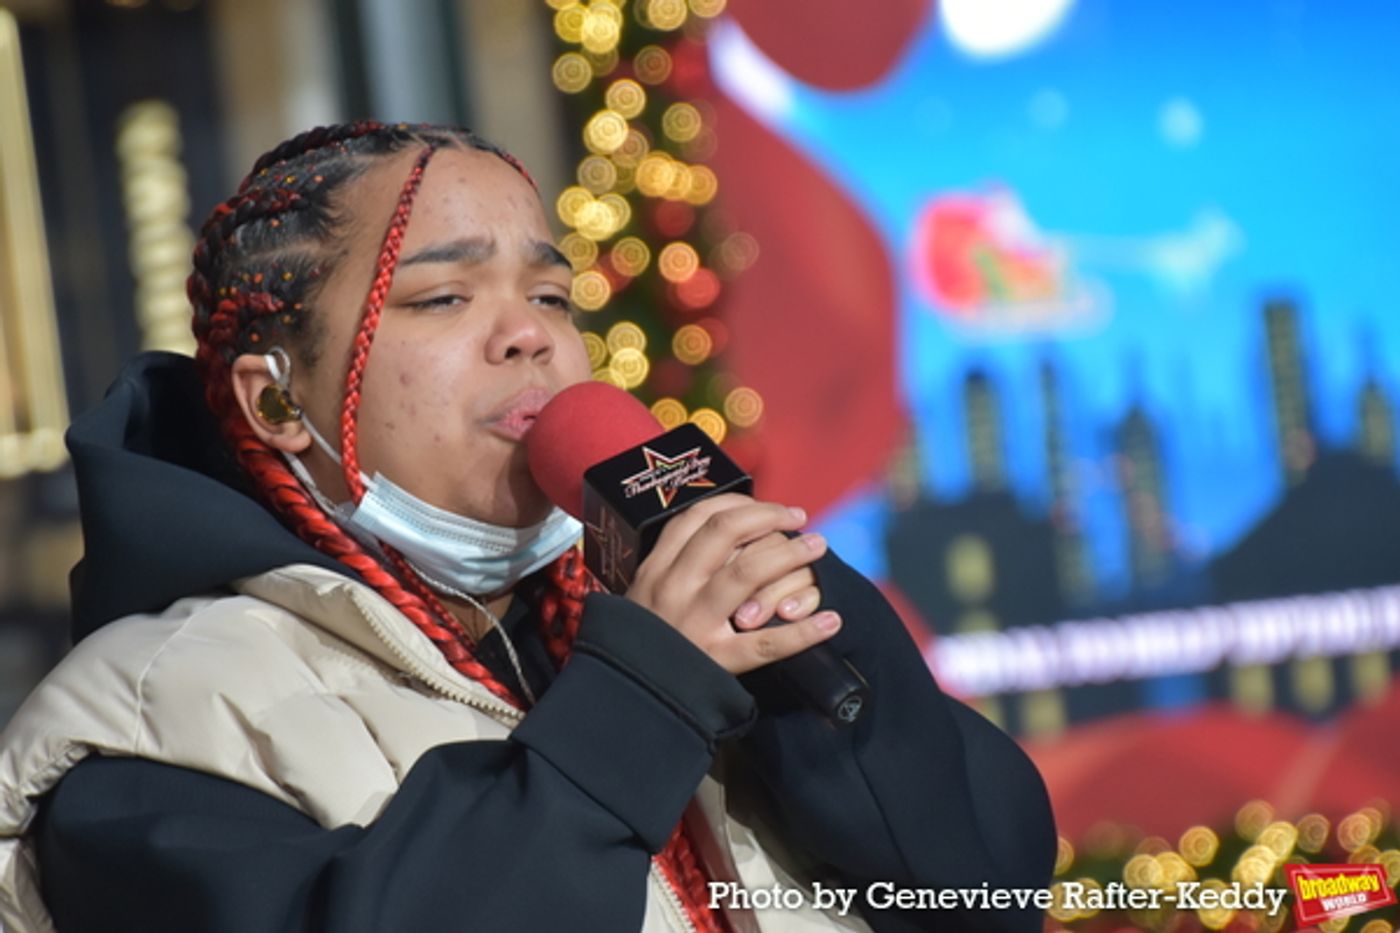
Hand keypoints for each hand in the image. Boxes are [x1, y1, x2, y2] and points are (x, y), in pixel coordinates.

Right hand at [625, 494, 839, 673]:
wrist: (630, 695)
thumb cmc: (643, 641)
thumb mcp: (644, 594)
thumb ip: (676, 566)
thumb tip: (729, 534)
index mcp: (656, 568)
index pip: (698, 518)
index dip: (737, 503)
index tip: (765, 507)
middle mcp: (675, 587)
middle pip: (726, 532)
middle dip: (769, 517)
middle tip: (799, 517)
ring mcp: (695, 623)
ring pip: (748, 573)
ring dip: (790, 554)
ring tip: (818, 546)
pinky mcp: (715, 660)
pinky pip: (766, 643)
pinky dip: (804, 632)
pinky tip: (831, 621)